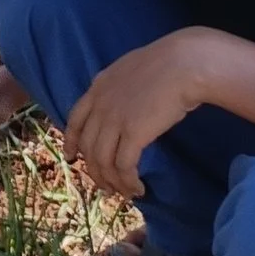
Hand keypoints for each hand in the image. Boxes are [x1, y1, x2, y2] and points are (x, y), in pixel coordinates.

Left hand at [62, 34, 208, 201]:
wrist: (183, 64)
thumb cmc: (168, 63)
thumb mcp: (131, 69)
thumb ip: (121, 87)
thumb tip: (126, 103)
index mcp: (99, 86)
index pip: (75, 119)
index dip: (70, 141)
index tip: (70, 156)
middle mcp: (101, 105)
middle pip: (87, 146)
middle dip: (94, 170)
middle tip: (105, 185)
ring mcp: (114, 120)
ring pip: (102, 161)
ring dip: (111, 181)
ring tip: (124, 192)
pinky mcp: (133, 134)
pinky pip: (123, 167)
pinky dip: (128, 182)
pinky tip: (137, 188)